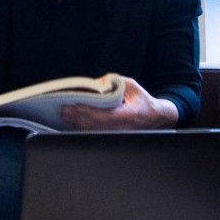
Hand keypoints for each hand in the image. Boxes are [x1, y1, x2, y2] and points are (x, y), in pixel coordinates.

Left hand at [58, 75, 178, 130]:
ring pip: (93, 131)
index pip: (105, 115)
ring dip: (77, 123)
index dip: (88, 111)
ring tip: (64, 114)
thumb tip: (95, 83)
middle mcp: (123, 128)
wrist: (155, 117)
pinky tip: (72, 122)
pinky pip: (95, 133)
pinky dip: (82, 127)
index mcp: (129, 115)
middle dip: (77, 117)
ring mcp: (118, 135)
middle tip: (64, 109)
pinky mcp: (113, 137)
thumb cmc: (142, 100)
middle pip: (95, 125)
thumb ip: (114, 82)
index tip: (75, 105)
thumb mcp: (131, 86)